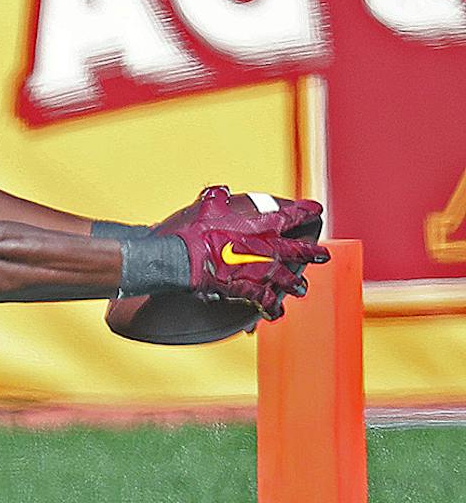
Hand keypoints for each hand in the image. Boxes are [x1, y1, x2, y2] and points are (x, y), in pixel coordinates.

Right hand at [159, 186, 328, 318]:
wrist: (180, 258)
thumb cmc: (192, 232)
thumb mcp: (205, 206)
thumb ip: (216, 197)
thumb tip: (220, 190)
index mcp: (257, 226)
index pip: (289, 216)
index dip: (305, 212)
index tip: (316, 210)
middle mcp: (263, 249)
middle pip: (295, 250)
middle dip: (311, 253)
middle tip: (323, 255)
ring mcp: (255, 270)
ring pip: (284, 278)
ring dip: (295, 284)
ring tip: (302, 288)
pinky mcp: (242, 289)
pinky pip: (262, 300)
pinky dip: (269, 307)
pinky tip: (275, 312)